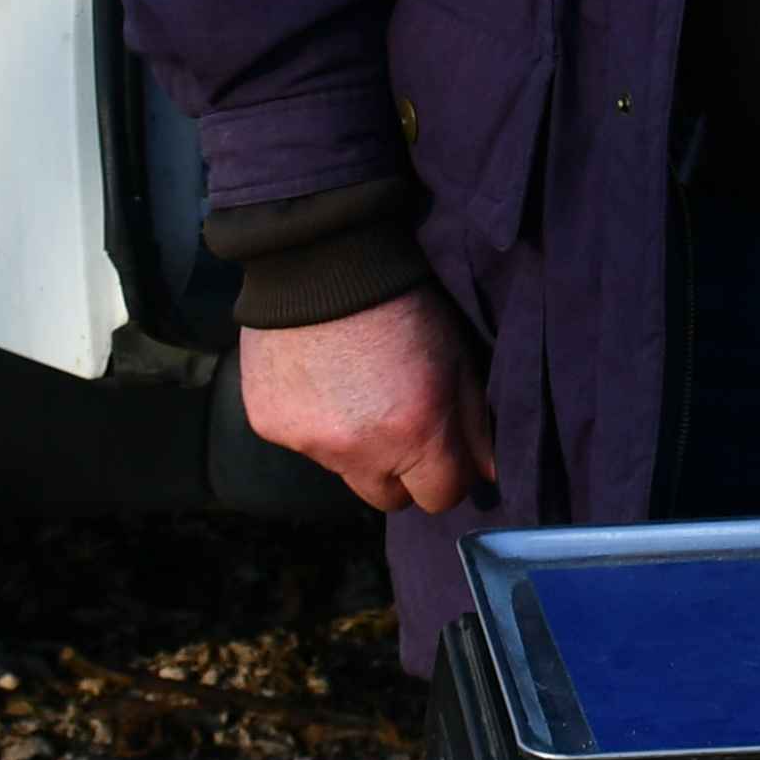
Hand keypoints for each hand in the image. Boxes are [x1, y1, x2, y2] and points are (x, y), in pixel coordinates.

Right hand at [237, 285, 488, 516]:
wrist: (321, 259)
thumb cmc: (402, 303)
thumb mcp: (457, 357)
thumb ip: (475, 424)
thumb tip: (489, 474)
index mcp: (415, 434)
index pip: (440, 498)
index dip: (446, 473)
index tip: (443, 446)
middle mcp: (358, 451)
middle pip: (387, 499)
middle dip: (399, 471)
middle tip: (399, 422)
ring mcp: (308, 442)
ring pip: (342, 470)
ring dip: (354, 444)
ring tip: (355, 387)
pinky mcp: (270, 425)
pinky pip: (302, 442)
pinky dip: (314, 420)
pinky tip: (318, 377)